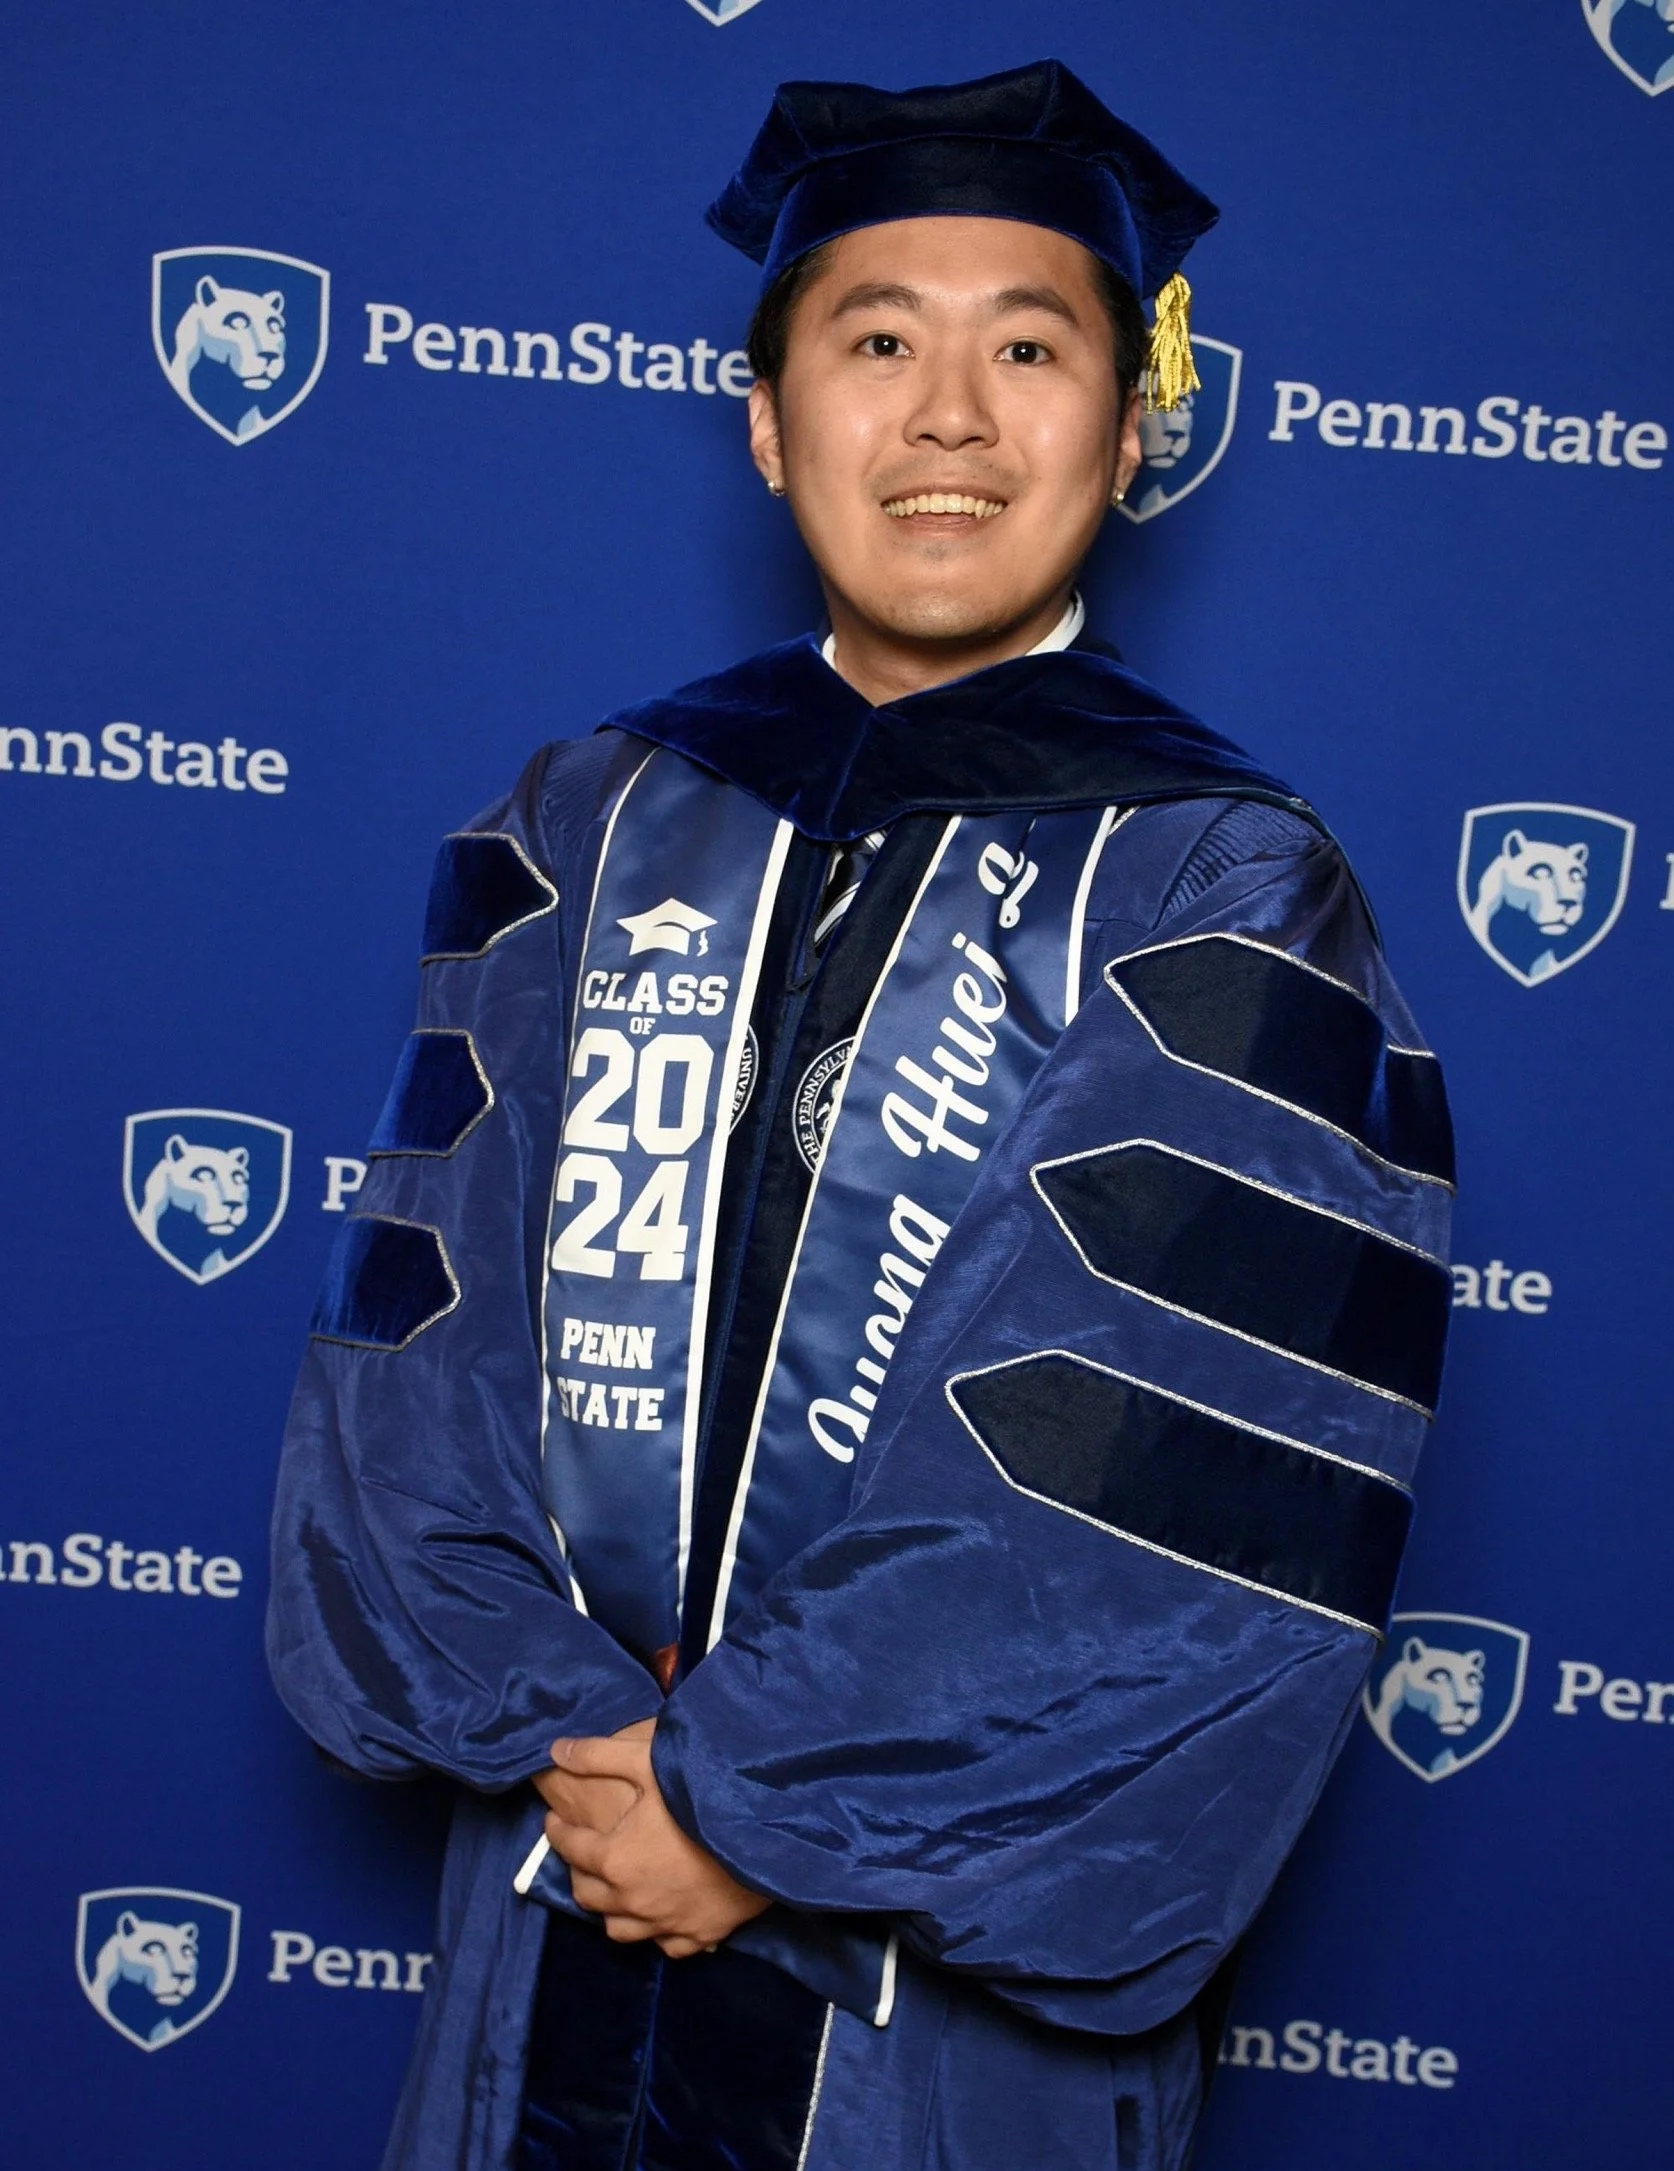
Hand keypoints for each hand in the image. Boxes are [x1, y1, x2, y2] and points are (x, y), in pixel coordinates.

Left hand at [542, 1728, 769, 1957]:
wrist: (765, 1836)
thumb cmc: (701, 1796)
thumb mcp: (646, 1762)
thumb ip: (597, 1755)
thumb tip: (555, 1749)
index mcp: (613, 1859)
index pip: (570, 1846)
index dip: (558, 1831)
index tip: (554, 1820)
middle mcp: (631, 1900)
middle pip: (587, 1894)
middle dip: (579, 1870)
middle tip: (584, 1851)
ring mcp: (664, 1924)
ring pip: (618, 1928)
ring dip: (610, 1908)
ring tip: (615, 1887)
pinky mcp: (697, 1936)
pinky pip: (663, 1943)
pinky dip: (655, 1930)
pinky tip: (659, 1914)